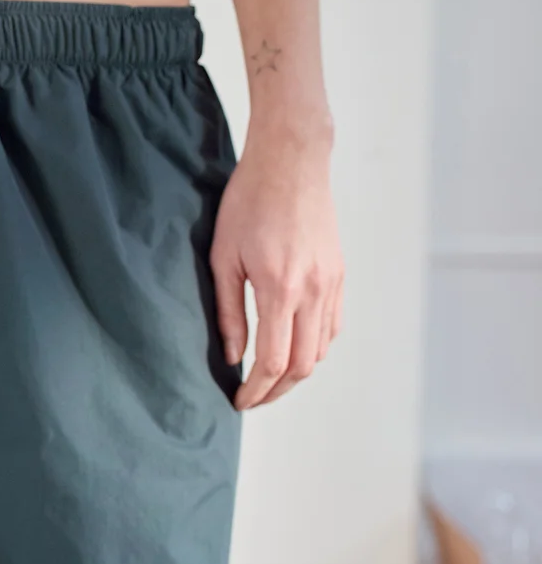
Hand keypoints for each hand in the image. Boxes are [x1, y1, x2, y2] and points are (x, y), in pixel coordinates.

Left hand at [210, 129, 342, 409]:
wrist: (291, 162)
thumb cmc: (247, 202)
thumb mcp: (223, 256)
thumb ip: (228, 311)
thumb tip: (233, 356)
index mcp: (279, 288)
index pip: (273, 361)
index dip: (256, 390)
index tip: (239, 401)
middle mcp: (313, 291)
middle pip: (301, 366)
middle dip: (276, 391)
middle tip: (252, 397)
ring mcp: (331, 283)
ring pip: (321, 350)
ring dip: (296, 372)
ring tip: (268, 377)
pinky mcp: (339, 274)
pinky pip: (332, 326)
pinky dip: (314, 347)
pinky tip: (291, 347)